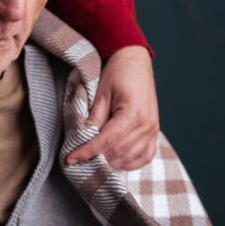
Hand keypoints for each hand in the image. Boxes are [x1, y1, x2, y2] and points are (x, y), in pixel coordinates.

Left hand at [66, 46, 158, 170]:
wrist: (134, 62)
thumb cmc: (117, 73)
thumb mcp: (101, 93)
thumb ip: (94, 118)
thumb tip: (83, 141)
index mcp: (134, 113)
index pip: (106, 141)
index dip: (87, 152)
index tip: (70, 159)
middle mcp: (147, 125)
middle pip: (118, 152)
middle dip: (96, 159)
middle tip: (78, 162)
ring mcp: (153, 130)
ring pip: (129, 158)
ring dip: (110, 163)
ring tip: (93, 163)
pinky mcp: (154, 133)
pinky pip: (144, 157)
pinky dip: (129, 163)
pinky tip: (114, 162)